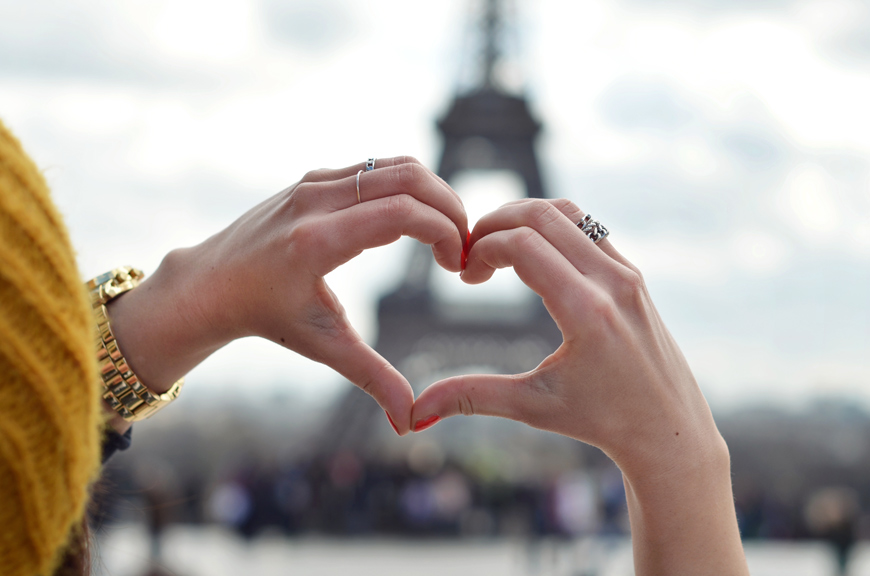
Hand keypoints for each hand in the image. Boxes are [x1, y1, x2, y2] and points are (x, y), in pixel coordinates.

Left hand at [107, 157, 466, 434]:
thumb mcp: (323, 346)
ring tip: (447, 235)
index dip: (445, 232)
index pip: (402, 213)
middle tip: (463, 247)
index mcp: (317, 241)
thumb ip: (371, 379)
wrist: (210, 283)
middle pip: (409, 178)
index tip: (457, 265)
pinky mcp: (315, 178)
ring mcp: (314, 183)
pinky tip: (416, 223)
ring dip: (434, 194)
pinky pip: (377, 169)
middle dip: (451, 209)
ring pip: (396, 166)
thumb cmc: (266, 317)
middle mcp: (316, 201)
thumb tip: (408, 424)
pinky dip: (409, 188)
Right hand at [411, 198, 747, 574]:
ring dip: (523, 218)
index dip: (481, 248)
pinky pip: (587, 227)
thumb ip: (471, 397)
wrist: (668, 429)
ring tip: (496, 249)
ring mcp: (626, 273)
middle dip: (494, 225)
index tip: (465, 276)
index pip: (523, 244)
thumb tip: (415, 414)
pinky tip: (530, 255)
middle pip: (541, 215)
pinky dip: (551, 226)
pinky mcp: (632, 274)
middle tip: (471, 255)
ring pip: (566, 212)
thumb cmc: (602, 420)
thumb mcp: (533, 407)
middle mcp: (611, 282)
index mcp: (586, 311)